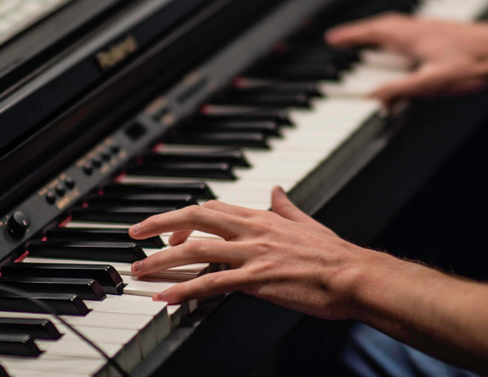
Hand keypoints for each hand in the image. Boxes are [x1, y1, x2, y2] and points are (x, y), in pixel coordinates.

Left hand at [128, 187, 375, 319]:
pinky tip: (167, 297)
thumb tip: (276, 189)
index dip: (185, 216)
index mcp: (261, 217)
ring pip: (196, 251)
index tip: (171, 229)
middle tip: (135, 234)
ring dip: (162, 260)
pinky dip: (185, 290)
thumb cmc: (332, 253)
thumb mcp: (305, 221)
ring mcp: (252, 254)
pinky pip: (212, 284)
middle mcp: (251, 230)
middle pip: (195, 219)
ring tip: (140, 271)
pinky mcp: (256, 280)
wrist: (352, 275)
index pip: (212, 208)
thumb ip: (285, 206)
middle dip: (160, 224)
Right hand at [325, 13, 487, 106]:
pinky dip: (393, 35)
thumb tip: (374, 96)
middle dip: (358, 32)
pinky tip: (398, 46)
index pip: (372, 32)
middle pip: (380, 26)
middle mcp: (419, 29)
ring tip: (363, 41)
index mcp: (411, 38)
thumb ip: (400, 90)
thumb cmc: (473, 65)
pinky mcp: (441, 33)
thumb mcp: (432, 84)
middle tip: (342, 40)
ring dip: (375, 31)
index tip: (332, 38)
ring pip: (395, 25)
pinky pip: (407, 29)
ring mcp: (430, 29)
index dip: (350, 35)